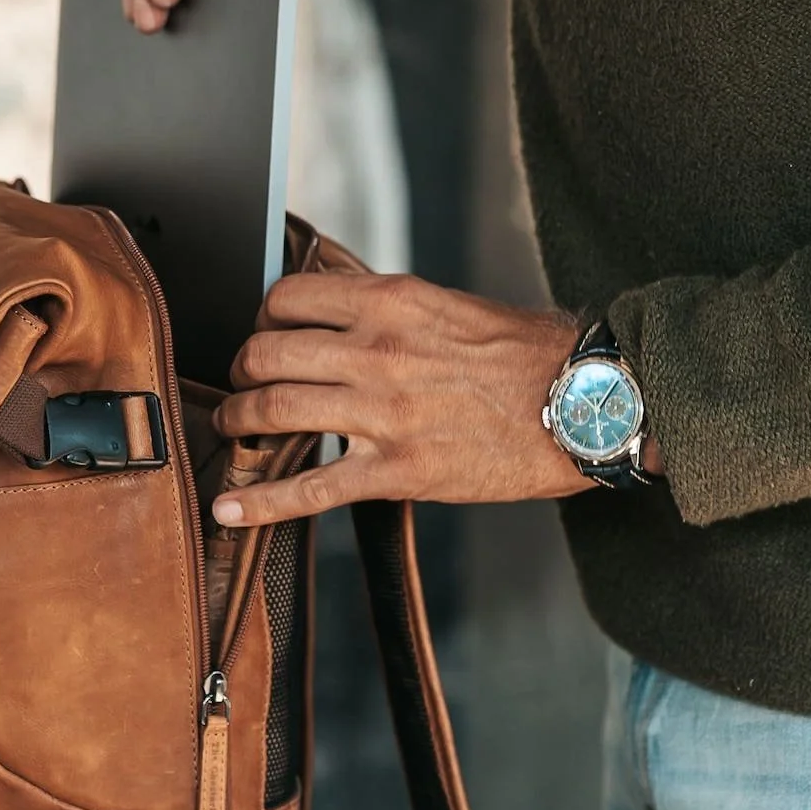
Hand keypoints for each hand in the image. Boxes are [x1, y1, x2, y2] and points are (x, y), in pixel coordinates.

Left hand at [210, 274, 598, 526]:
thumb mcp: (449, 304)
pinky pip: (309, 488)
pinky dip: (259, 502)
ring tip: (231, 430)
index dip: (262, 317)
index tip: (264, 334)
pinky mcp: (395, 471)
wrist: (582, 406)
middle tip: (240, 385)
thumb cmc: (526, 355)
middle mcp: (376, 352)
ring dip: (237, 422)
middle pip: (267, 353)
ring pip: (273, 412)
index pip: (287, 298)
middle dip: (241, 372)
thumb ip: (386, 305)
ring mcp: (382, 414)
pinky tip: (228, 510)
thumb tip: (334, 299)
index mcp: (389, 302)